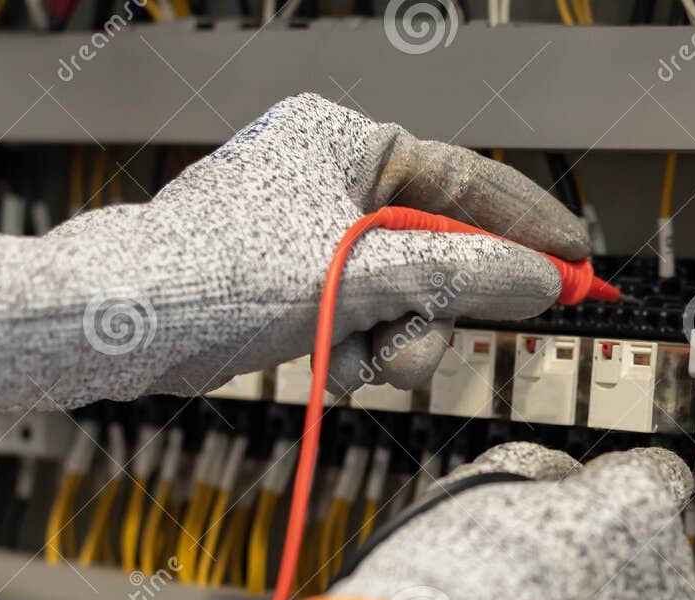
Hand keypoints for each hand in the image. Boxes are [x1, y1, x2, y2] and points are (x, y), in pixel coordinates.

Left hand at [0, 94, 588, 415]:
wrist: (120, 324)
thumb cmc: (215, 274)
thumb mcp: (358, 274)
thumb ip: (460, 275)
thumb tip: (538, 278)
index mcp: (345, 139)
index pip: (465, 179)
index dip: (527, 224)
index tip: (575, 260)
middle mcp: (331, 176)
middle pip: (438, 248)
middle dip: (435, 308)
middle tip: (427, 342)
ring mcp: (313, 230)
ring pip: (405, 291)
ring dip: (396, 339)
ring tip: (360, 360)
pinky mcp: (295, 278)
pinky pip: (366, 314)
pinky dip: (361, 348)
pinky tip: (332, 364)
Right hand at [329, 443, 694, 599]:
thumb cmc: (451, 582)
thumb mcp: (488, 487)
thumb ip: (543, 479)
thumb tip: (555, 484)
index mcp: (638, 507)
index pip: (654, 478)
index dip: (611, 489)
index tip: (585, 500)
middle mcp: (668, 580)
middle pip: (651, 561)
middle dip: (605, 568)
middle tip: (539, 581)